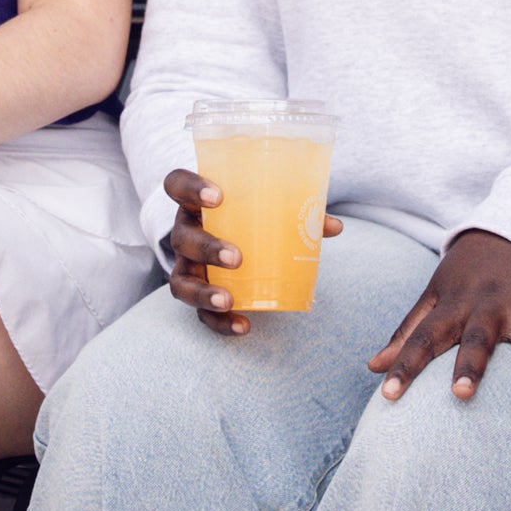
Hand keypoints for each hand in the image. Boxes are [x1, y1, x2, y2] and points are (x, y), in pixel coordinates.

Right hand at [161, 168, 343, 334]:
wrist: (227, 240)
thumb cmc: (248, 217)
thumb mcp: (266, 209)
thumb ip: (296, 212)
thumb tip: (333, 226)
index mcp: (197, 202)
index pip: (177, 184)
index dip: (190, 187)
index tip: (217, 195)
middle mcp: (185, 232)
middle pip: (182, 238)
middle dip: (207, 248)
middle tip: (236, 257)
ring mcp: (186, 265)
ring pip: (180, 281)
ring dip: (203, 292)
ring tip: (228, 300)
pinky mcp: (195, 294)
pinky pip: (199, 313)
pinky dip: (219, 322)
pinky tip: (243, 326)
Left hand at [367, 231, 510, 424]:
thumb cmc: (465, 275)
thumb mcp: (433, 295)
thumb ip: (406, 331)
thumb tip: (372, 367)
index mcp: (454, 305)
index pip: (422, 337)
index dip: (404, 365)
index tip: (388, 395)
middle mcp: (492, 306)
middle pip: (481, 339)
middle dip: (472, 365)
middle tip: (461, 396)